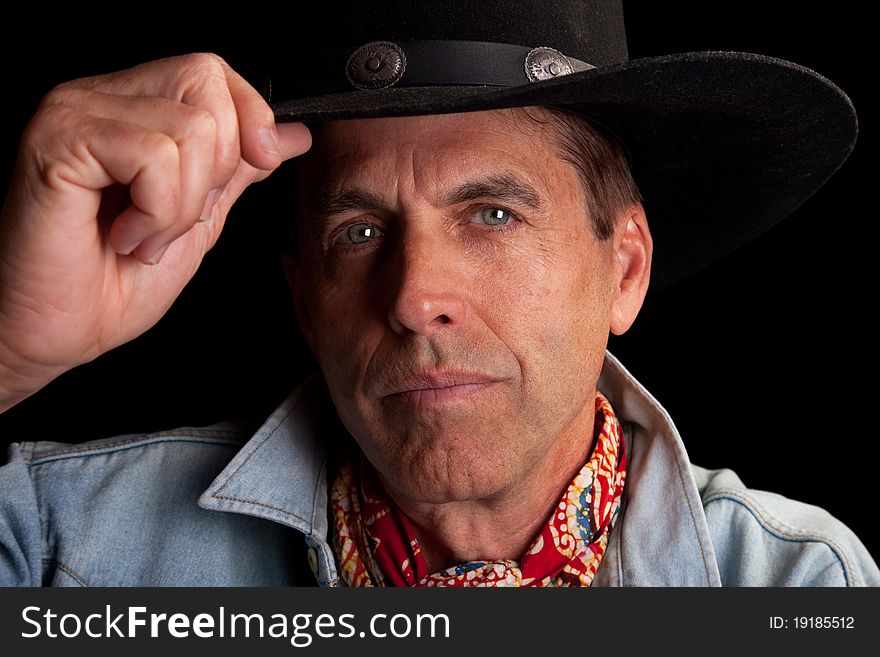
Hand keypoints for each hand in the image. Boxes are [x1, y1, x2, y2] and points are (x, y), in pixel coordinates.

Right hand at [0, 52, 310, 409]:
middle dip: (215, 169)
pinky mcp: (59, 139)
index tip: (257, 164)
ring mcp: (75, 112)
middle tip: (173, 218)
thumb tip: (291, 135)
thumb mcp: (200, 217)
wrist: (61, 330)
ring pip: (190, 129)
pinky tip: (124, 236)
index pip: (213, 72)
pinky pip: (154, 156)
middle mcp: (100, 98)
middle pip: (207, 84)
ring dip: (183, 207)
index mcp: (133, 109)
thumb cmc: (114, 281)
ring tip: (143, 237)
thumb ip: (240, 169)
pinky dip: (157, 212)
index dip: (250, 118)